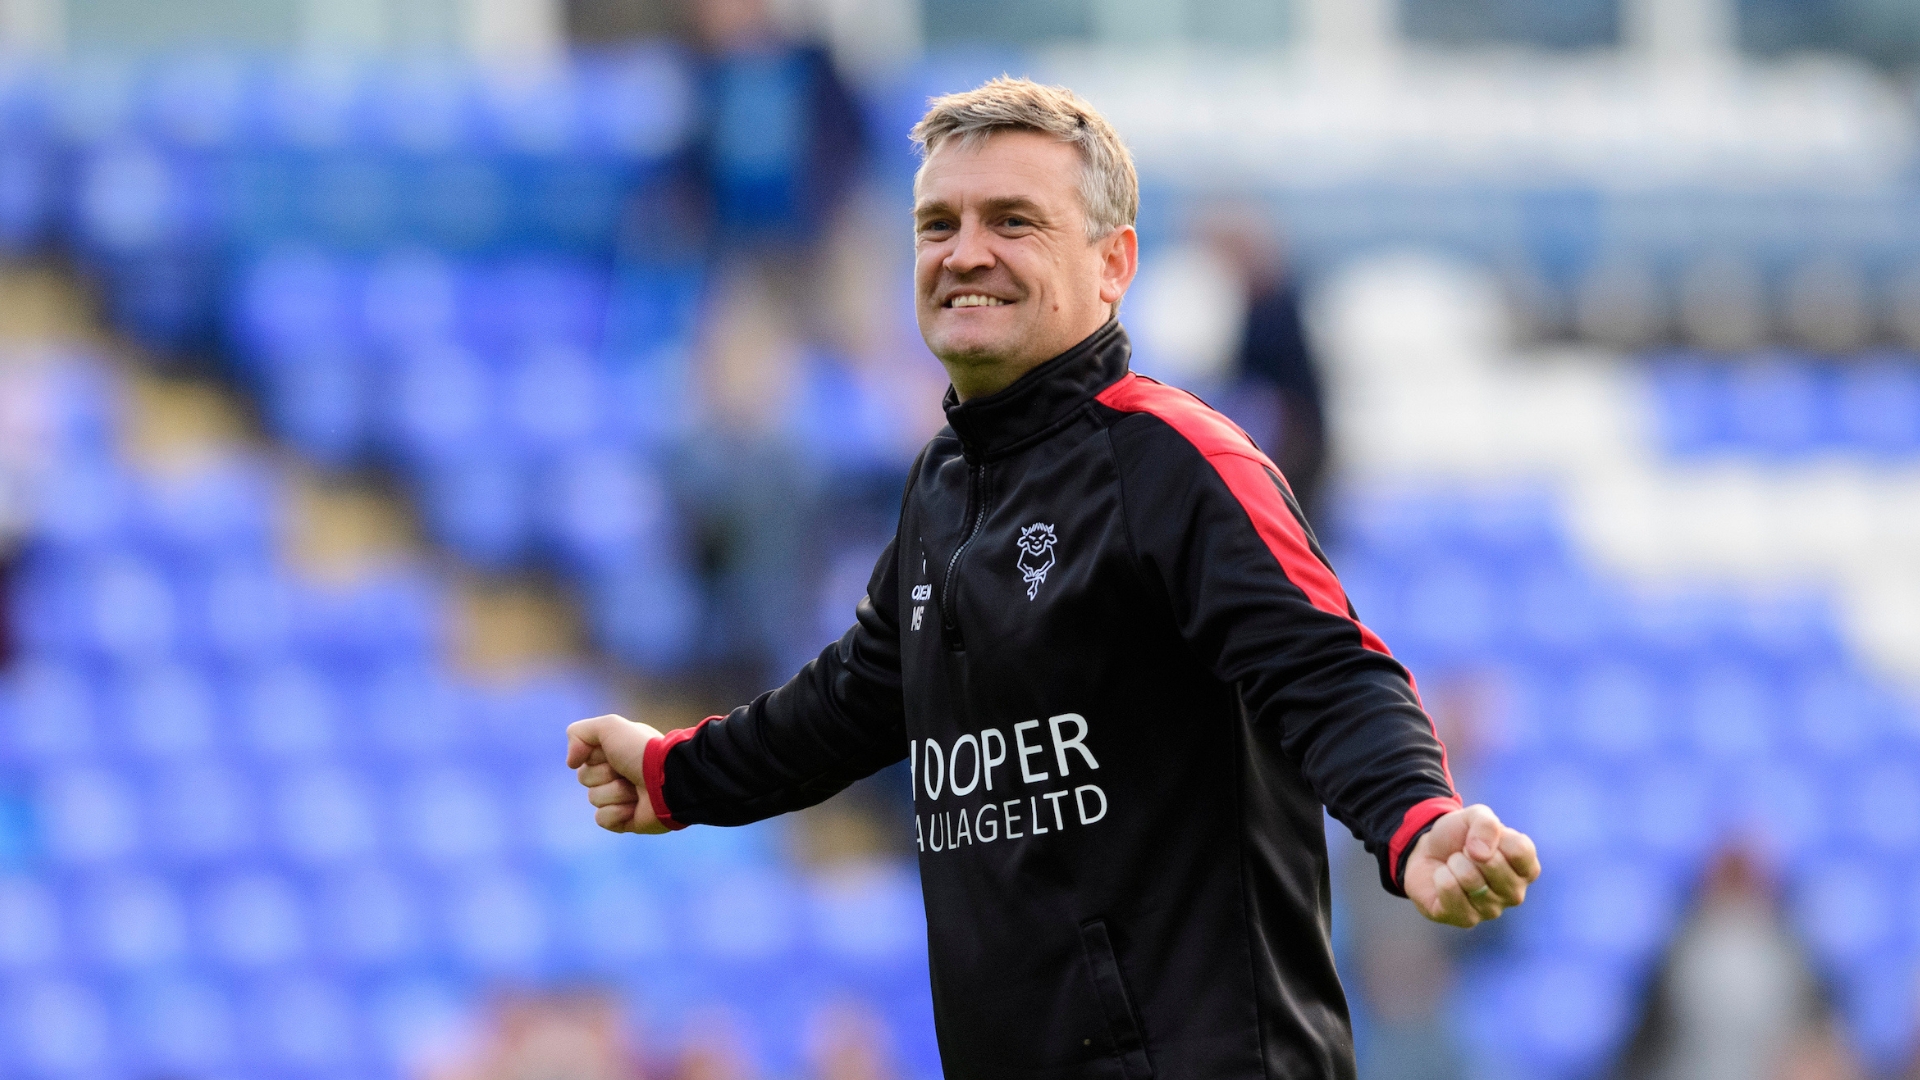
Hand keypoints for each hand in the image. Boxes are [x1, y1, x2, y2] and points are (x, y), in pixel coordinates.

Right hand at [566, 714, 669, 834]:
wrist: (669, 780)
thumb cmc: (642, 751)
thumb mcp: (610, 727)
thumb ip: (579, 734)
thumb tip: (571, 763)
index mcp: (616, 751)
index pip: (584, 757)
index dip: (595, 755)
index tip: (615, 751)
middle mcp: (618, 773)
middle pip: (585, 778)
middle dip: (604, 774)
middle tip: (627, 772)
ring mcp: (622, 797)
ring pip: (594, 798)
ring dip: (615, 793)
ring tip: (637, 789)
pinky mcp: (626, 820)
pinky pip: (602, 819)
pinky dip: (617, 813)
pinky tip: (635, 807)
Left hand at [1404, 803, 1540, 927]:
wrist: (1427, 853)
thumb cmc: (1460, 837)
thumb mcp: (1475, 816)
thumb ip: (1487, 823)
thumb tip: (1482, 854)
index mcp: (1526, 869)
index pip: (1519, 850)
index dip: (1493, 835)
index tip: (1482, 837)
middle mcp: (1515, 894)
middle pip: (1493, 864)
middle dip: (1469, 849)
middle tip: (1465, 853)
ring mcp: (1492, 910)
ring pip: (1469, 878)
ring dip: (1454, 862)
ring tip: (1455, 865)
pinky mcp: (1466, 920)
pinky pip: (1449, 890)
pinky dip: (1440, 876)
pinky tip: (1444, 879)